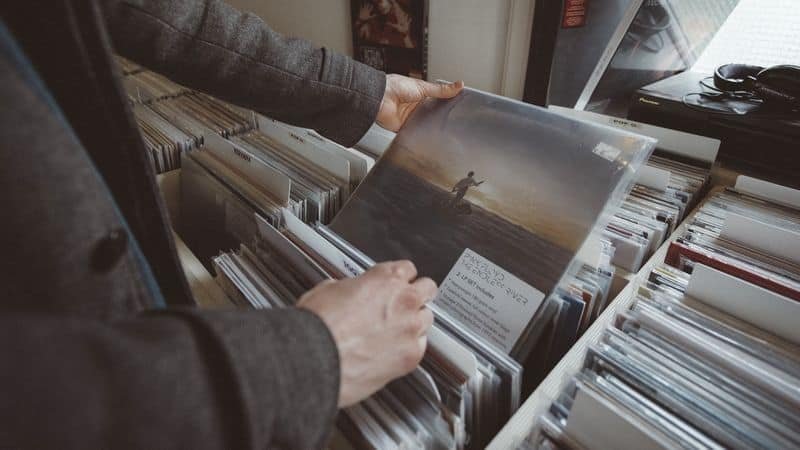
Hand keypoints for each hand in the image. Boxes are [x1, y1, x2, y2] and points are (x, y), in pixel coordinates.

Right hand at [297, 260, 436, 406]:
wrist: (315, 358)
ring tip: (396, 331)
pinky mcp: (411, 356)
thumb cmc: (319, 327)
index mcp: (385, 279)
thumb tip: (349, 293)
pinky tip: (393, 351)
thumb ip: (350, 288)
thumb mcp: (328, 290)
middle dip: (417, 295)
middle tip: (402, 305)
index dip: (400, 277)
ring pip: (427, 318)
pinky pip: (421, 347)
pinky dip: (410, 348)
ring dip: (415, 321)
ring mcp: (410, 328)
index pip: (407, 268)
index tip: (396, 283)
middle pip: (427, 289)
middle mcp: (404, 300)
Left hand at [377, 75, 463, 131]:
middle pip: (433, 115)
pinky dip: (421, 135)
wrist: (380, 98)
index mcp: (421, 95)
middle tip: (453, 122)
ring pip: (426, 125)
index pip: (438, 102)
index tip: (460, 108)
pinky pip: (415, 134)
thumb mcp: (423, 87)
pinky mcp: (405, 129)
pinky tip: (428, 137)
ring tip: (443, 130)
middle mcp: (417, 107)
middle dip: (441, 118)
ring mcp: (411, 118)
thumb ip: (441, 90)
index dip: (448, 105)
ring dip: (431, 127)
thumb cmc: (395, 87)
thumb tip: (459, 85)